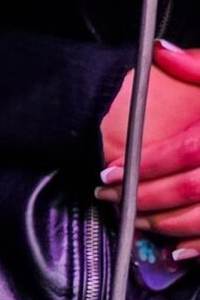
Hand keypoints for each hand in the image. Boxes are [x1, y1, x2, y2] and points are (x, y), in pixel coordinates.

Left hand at [98, 43, 199, 245]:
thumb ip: (198, 66)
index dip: (144, 165)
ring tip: (133, 218)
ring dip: (163, 224)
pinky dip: (199, 248)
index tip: (111, 172)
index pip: (185, 150)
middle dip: (142, 198)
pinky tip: (176, 249)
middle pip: (189, 189)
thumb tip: (159, 51)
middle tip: (110, 197)